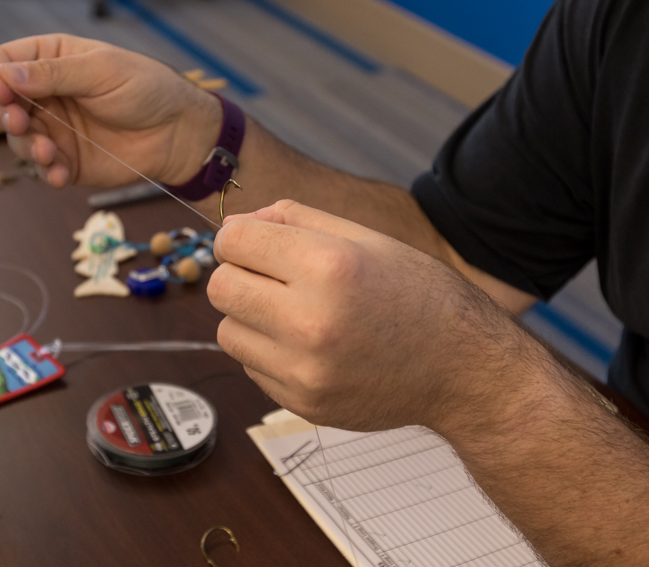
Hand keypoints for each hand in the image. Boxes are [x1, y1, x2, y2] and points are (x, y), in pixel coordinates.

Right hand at [0, 34, 220, 187]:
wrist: (178, 131)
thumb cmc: (146, 89)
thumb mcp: (100, 71)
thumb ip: (53, 74)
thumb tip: (5, 75)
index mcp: (51, 60)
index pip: (1, 62)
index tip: (1, 91)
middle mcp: (46, 94)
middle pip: (0, 104)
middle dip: (3, 115)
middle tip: (20, 123)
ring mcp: (55, 128)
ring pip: (17, 139)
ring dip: (26, 147)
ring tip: (49, 152)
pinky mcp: (67, 160)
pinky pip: (43, 169)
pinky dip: (47, 172)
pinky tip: (60, 173)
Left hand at [208, 200, 525, 432]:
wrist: (463, 370)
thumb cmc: (417, 295)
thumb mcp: (365, 238)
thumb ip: (295, 219)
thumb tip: (237, 223)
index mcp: (329, 266)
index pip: (232, 240)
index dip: (239, 237)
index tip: (256, 244)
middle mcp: (311, 322)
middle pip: (220, 287)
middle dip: (237, 275)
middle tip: (272, 278)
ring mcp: (305, 371)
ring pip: (227, 332)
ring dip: (249, 318)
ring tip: (294, 314)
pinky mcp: (303, 404)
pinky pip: (252, 367)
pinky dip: (269, 353)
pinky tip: (310, 347)